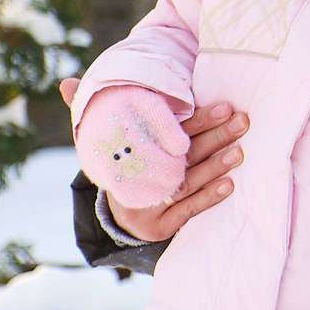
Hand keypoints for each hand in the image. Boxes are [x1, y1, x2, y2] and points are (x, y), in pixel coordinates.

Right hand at [60, 77, 246, 240]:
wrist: (121, 217)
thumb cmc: (124, 166)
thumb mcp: (107, 140)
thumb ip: (92, 111)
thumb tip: (65, 82)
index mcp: (135, 152)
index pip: (171, 132)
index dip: (199, 119)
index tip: (226, 105)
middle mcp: (143, 177)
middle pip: (185, 155)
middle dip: (216, 136)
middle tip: (244, 121)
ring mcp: (152, 203)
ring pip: (188, 182)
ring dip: (216, 166)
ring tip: (241, 151)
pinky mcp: (160, 226)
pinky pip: (187, 211)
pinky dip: (208, 198)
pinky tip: (229, 185)